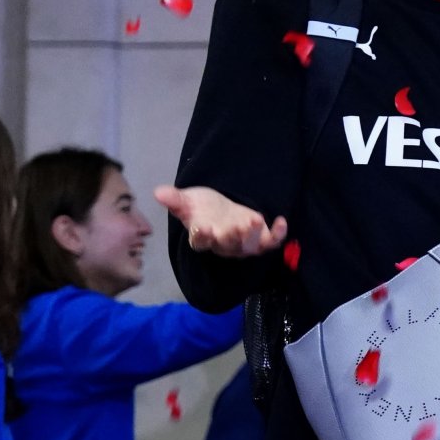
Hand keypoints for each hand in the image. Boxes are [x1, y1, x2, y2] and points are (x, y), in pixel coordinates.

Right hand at [154, 186, 287, 258]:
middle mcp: (223, 244)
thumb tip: (158, 192)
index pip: (200, 242)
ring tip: (256, 220)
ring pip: (249, 247)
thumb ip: (175, 199)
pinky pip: (271, 242)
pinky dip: (278, 235)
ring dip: (254, 236)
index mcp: (203, 237)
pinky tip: (281, 221)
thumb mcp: (187, 201)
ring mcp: (243, 244)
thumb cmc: (202, 208)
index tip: (201, 227)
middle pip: (228, 246)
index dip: (201, 236)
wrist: (220, 210)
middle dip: (232, 237)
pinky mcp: (260, 239)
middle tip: (236, 226)